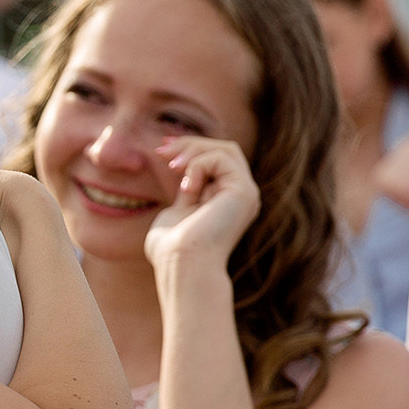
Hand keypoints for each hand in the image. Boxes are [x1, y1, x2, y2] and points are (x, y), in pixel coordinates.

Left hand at [142, 136, 257, 272]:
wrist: (181, 265)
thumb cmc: (171, 249)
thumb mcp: (177, 211)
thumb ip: (186, 191)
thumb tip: (180, 171)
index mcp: (229, 201)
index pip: (218, 160)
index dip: (191, 148)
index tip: (161, 149)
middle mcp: (243, 196)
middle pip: (225, 149)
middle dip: (191, 144)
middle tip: (162, 151)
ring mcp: (246, 194)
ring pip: (226, 149)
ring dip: (193, 151)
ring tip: (171, 167)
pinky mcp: (244, 192)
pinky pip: (220, 158)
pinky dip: (197, 166)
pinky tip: (186, 189)